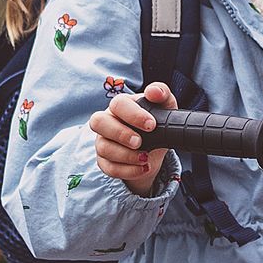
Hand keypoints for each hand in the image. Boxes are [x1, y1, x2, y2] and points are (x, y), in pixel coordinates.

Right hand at [89, 79, 172, 194]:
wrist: (155, 148)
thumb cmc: (155, 122)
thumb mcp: (164, 107)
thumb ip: (162, 93)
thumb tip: (154, 92)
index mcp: (120, 105)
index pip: (118, 104)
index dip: (133, 115)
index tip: (151, 125)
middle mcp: (107, 121)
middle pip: (98, 122)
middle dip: (120, 134)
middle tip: (140, 142)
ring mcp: (103, 142)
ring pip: (103, 148)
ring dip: (126, 156)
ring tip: (145, 158)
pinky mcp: (104, 161)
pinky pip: (108, 167)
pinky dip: (128, 170)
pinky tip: (143, 168)